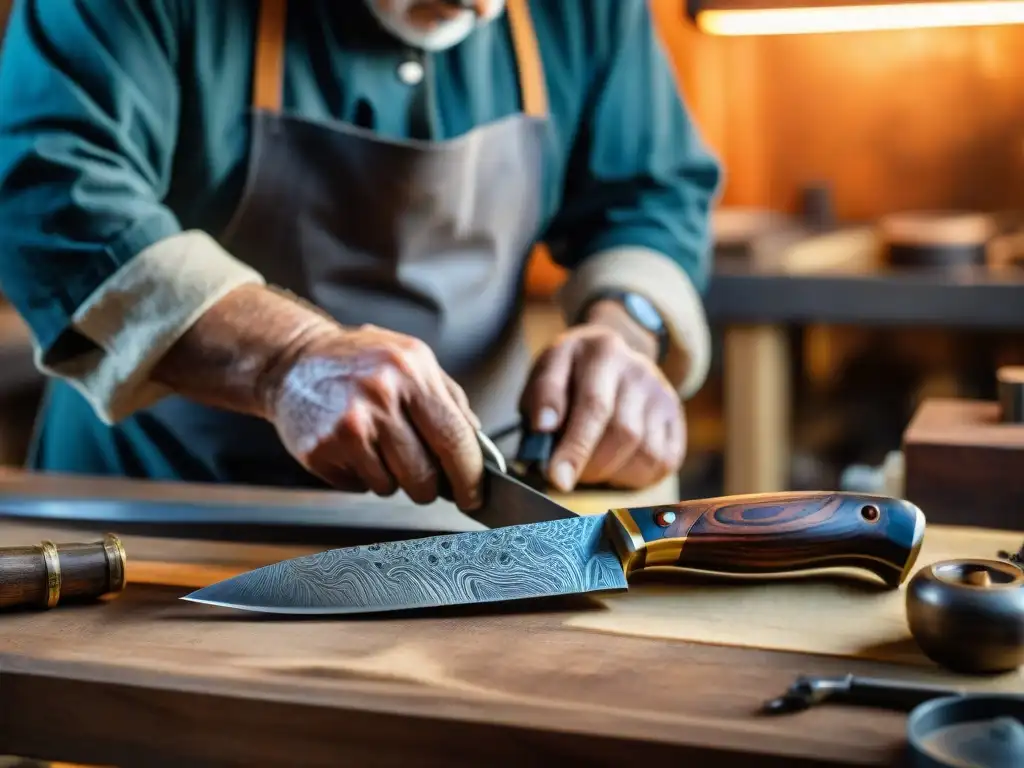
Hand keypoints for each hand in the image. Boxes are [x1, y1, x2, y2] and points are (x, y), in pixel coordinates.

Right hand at [259, 323, 484, 511]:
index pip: (454, 437)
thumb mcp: (412, 361)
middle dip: (430, 486)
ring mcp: (347, 423)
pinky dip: (363, 476)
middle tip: (422, 475)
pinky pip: (359, 486)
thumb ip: (450, 400)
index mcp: (411, 371)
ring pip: (391, 486)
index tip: (474, 495)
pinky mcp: (320, 448)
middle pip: (424, 473)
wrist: (295, 360)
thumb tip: (479, 449)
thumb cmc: (360, 362)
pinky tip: (353, 448)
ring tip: (377, 445)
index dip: (469, 475)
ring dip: (392, 479)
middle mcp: (379, 394)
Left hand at [520, 325, 685, 491]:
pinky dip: (634, 475)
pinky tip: (614, 464)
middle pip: (623, 432)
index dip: (575, 447)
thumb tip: (544, 428)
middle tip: (566, 476)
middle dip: (591, 465)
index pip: (594, 406)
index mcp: (603, 351)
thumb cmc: (569, 374)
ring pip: (645, 452)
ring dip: (611, 472)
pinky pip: (662, 462)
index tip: (558, 478)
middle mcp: (640, 370)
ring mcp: (662, 394)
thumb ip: (542, 397)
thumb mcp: (546, 372)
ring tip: (590, 465)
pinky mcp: (675, 418)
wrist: (609, 358)